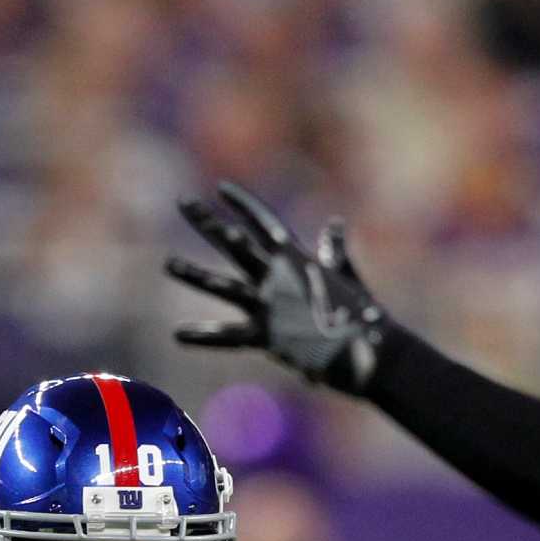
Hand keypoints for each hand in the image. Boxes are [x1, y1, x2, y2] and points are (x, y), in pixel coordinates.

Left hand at [166, 183, 388, 394]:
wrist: (371, 351)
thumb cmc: (362, 316)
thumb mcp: (347, 276)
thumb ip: (333, 252)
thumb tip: (334, 225)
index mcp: (299, 260)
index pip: (266, 223)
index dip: (244, 204)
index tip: (221, 189)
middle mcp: (280, 276)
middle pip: (235, 243)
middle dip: (208, 222)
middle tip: (182, 202)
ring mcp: (271, 305)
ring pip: (225, 285)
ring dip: (195, 273)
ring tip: (168, 264)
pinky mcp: (268, 335)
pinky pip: (230, 336)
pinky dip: (205, 336)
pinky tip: (179, 335)